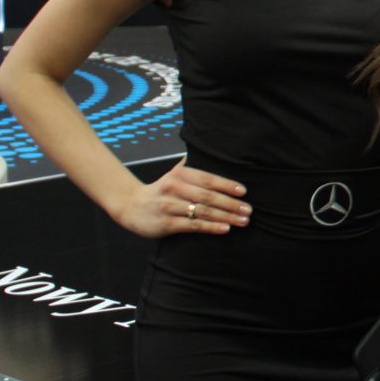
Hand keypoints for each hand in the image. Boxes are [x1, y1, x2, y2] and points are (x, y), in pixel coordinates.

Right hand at [114, 158, 250, 238]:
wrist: (131, 206)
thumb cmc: (161, 190)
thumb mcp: (174, 174)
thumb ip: (191, 165)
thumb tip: (215, 151)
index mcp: (179, 174)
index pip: (207, 178)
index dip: (227, 185)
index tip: (243, 192)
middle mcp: (173, 188)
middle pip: (208, 196)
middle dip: (231, 203)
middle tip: (248, 210)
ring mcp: (169, 206)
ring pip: (202, 211)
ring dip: (226, 216)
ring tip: (243, 221)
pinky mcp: (166, 223)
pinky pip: (192, 226)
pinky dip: (211, 227)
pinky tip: (225, 229)